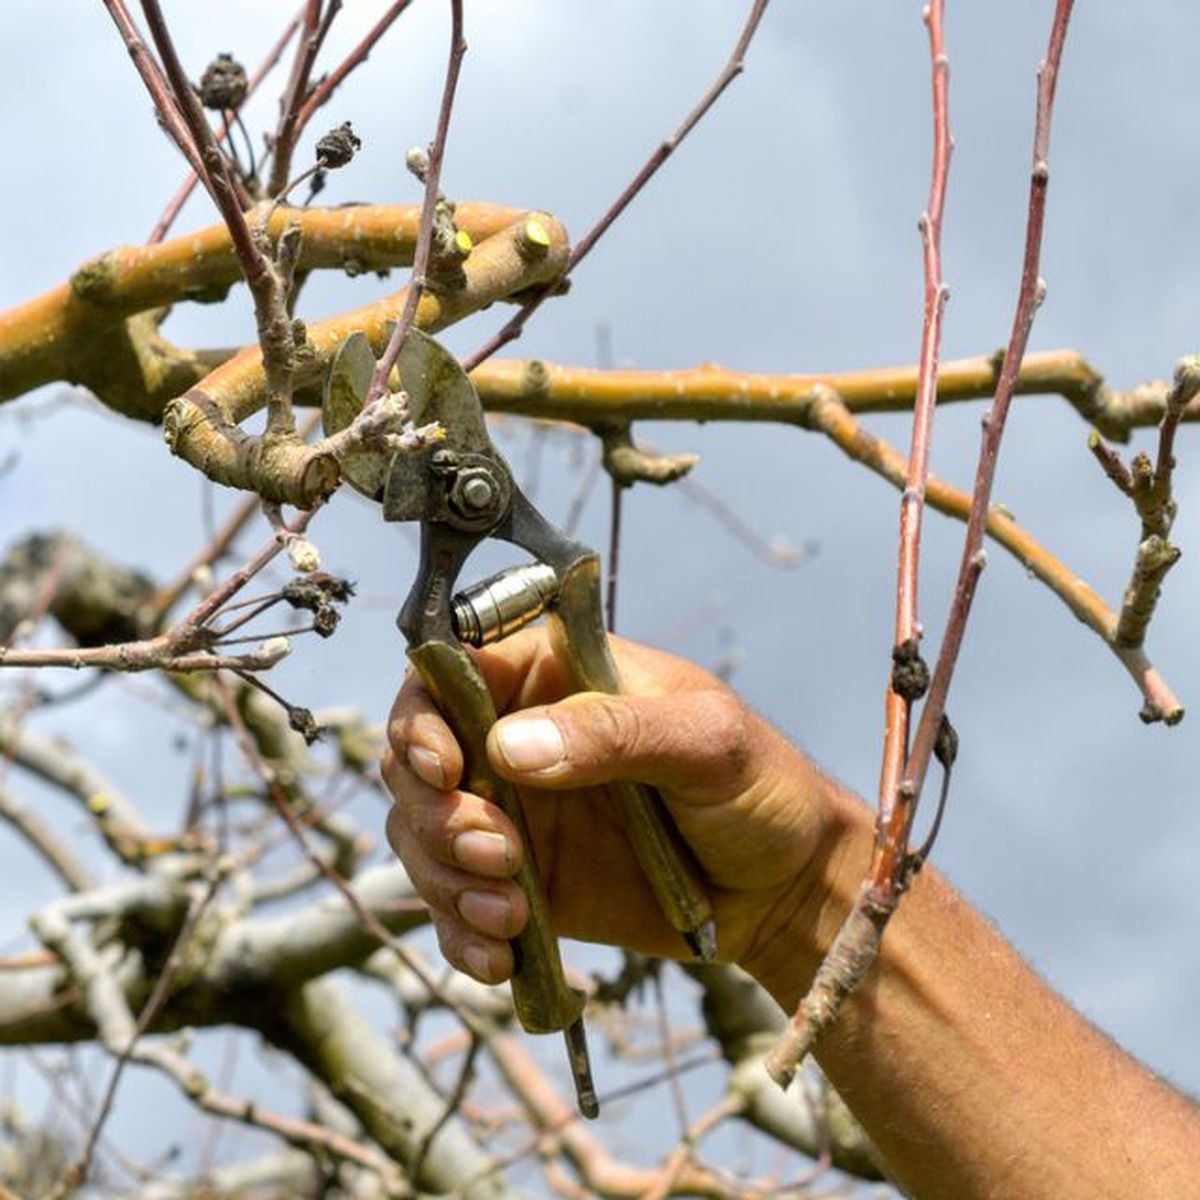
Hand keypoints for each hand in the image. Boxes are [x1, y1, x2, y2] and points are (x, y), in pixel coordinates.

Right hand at [382, 628, 862, 988]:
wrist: (784, 888)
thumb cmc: (761, 786)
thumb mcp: (706, 742)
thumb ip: (614, 734)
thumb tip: (509, 747)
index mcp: (558, 675)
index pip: (453, 670)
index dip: (423, 715)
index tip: (442, 769)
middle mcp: (520, 737)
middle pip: (416, 759)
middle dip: (435, 814)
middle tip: (498, 855)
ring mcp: (517, 811)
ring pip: (424, 834)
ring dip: (445, 879)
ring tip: (511, 916)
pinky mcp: (522, 880)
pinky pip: (456, 902)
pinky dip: (459, 932)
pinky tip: (497, 958)